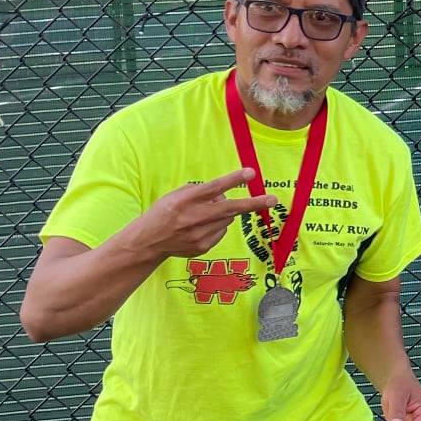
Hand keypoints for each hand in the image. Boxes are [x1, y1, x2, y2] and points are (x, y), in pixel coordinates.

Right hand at [131, 169, 275, 258]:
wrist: (148, 242)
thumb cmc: (163, 212)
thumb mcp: (176, 195)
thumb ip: (200, 192)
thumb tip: (224, 194)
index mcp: (185, 200)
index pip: (214, 188)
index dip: (234, 180)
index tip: (251, 173)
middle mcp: (194, 218)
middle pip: (230, 209)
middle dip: (254, 204)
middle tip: (272, 199)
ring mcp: (199, 235)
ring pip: (227, 220)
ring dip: (224, 214)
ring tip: (204, 215)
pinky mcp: (202, 247)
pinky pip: (220, 232)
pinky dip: (217, 226)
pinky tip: (200, 227)